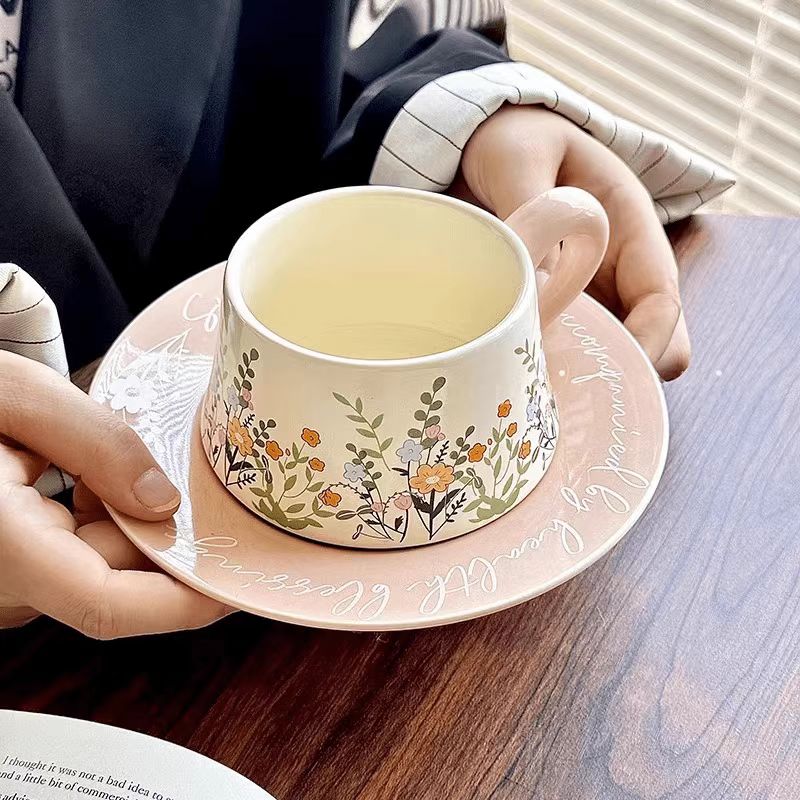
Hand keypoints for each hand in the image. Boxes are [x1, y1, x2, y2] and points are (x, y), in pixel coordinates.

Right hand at [0, 351, 231, 637]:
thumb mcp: (15, 397)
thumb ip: (94, 443)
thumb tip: (163, 502)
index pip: (106, 604)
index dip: (183, 603)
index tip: (238, 583)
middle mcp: (1, 580)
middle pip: (115, 575)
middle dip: (166, 536)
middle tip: (214, 493)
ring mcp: (5, 577)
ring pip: (98, 562)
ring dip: (132, 517)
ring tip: (137, 463)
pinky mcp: (11, 563)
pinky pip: (73, 551)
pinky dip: (102, 514)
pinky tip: (99, 472)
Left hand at [454, 105, 688, 379]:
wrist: (475, 146)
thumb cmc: (510, 141)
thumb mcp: (520, 157)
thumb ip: (533, 206)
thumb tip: (541, 277)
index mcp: (627, 226)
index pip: (661, 295)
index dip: (652, 340)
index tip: (620, 371)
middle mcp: (612, 268)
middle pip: (644, 338)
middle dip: (622, 374)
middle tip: (577, 398)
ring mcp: (581, 292)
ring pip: (601, 350)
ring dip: (581, 376)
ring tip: (540, 395)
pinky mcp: (547, 306)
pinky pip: (560, 347)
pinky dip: (547, 368)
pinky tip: (516, 380)